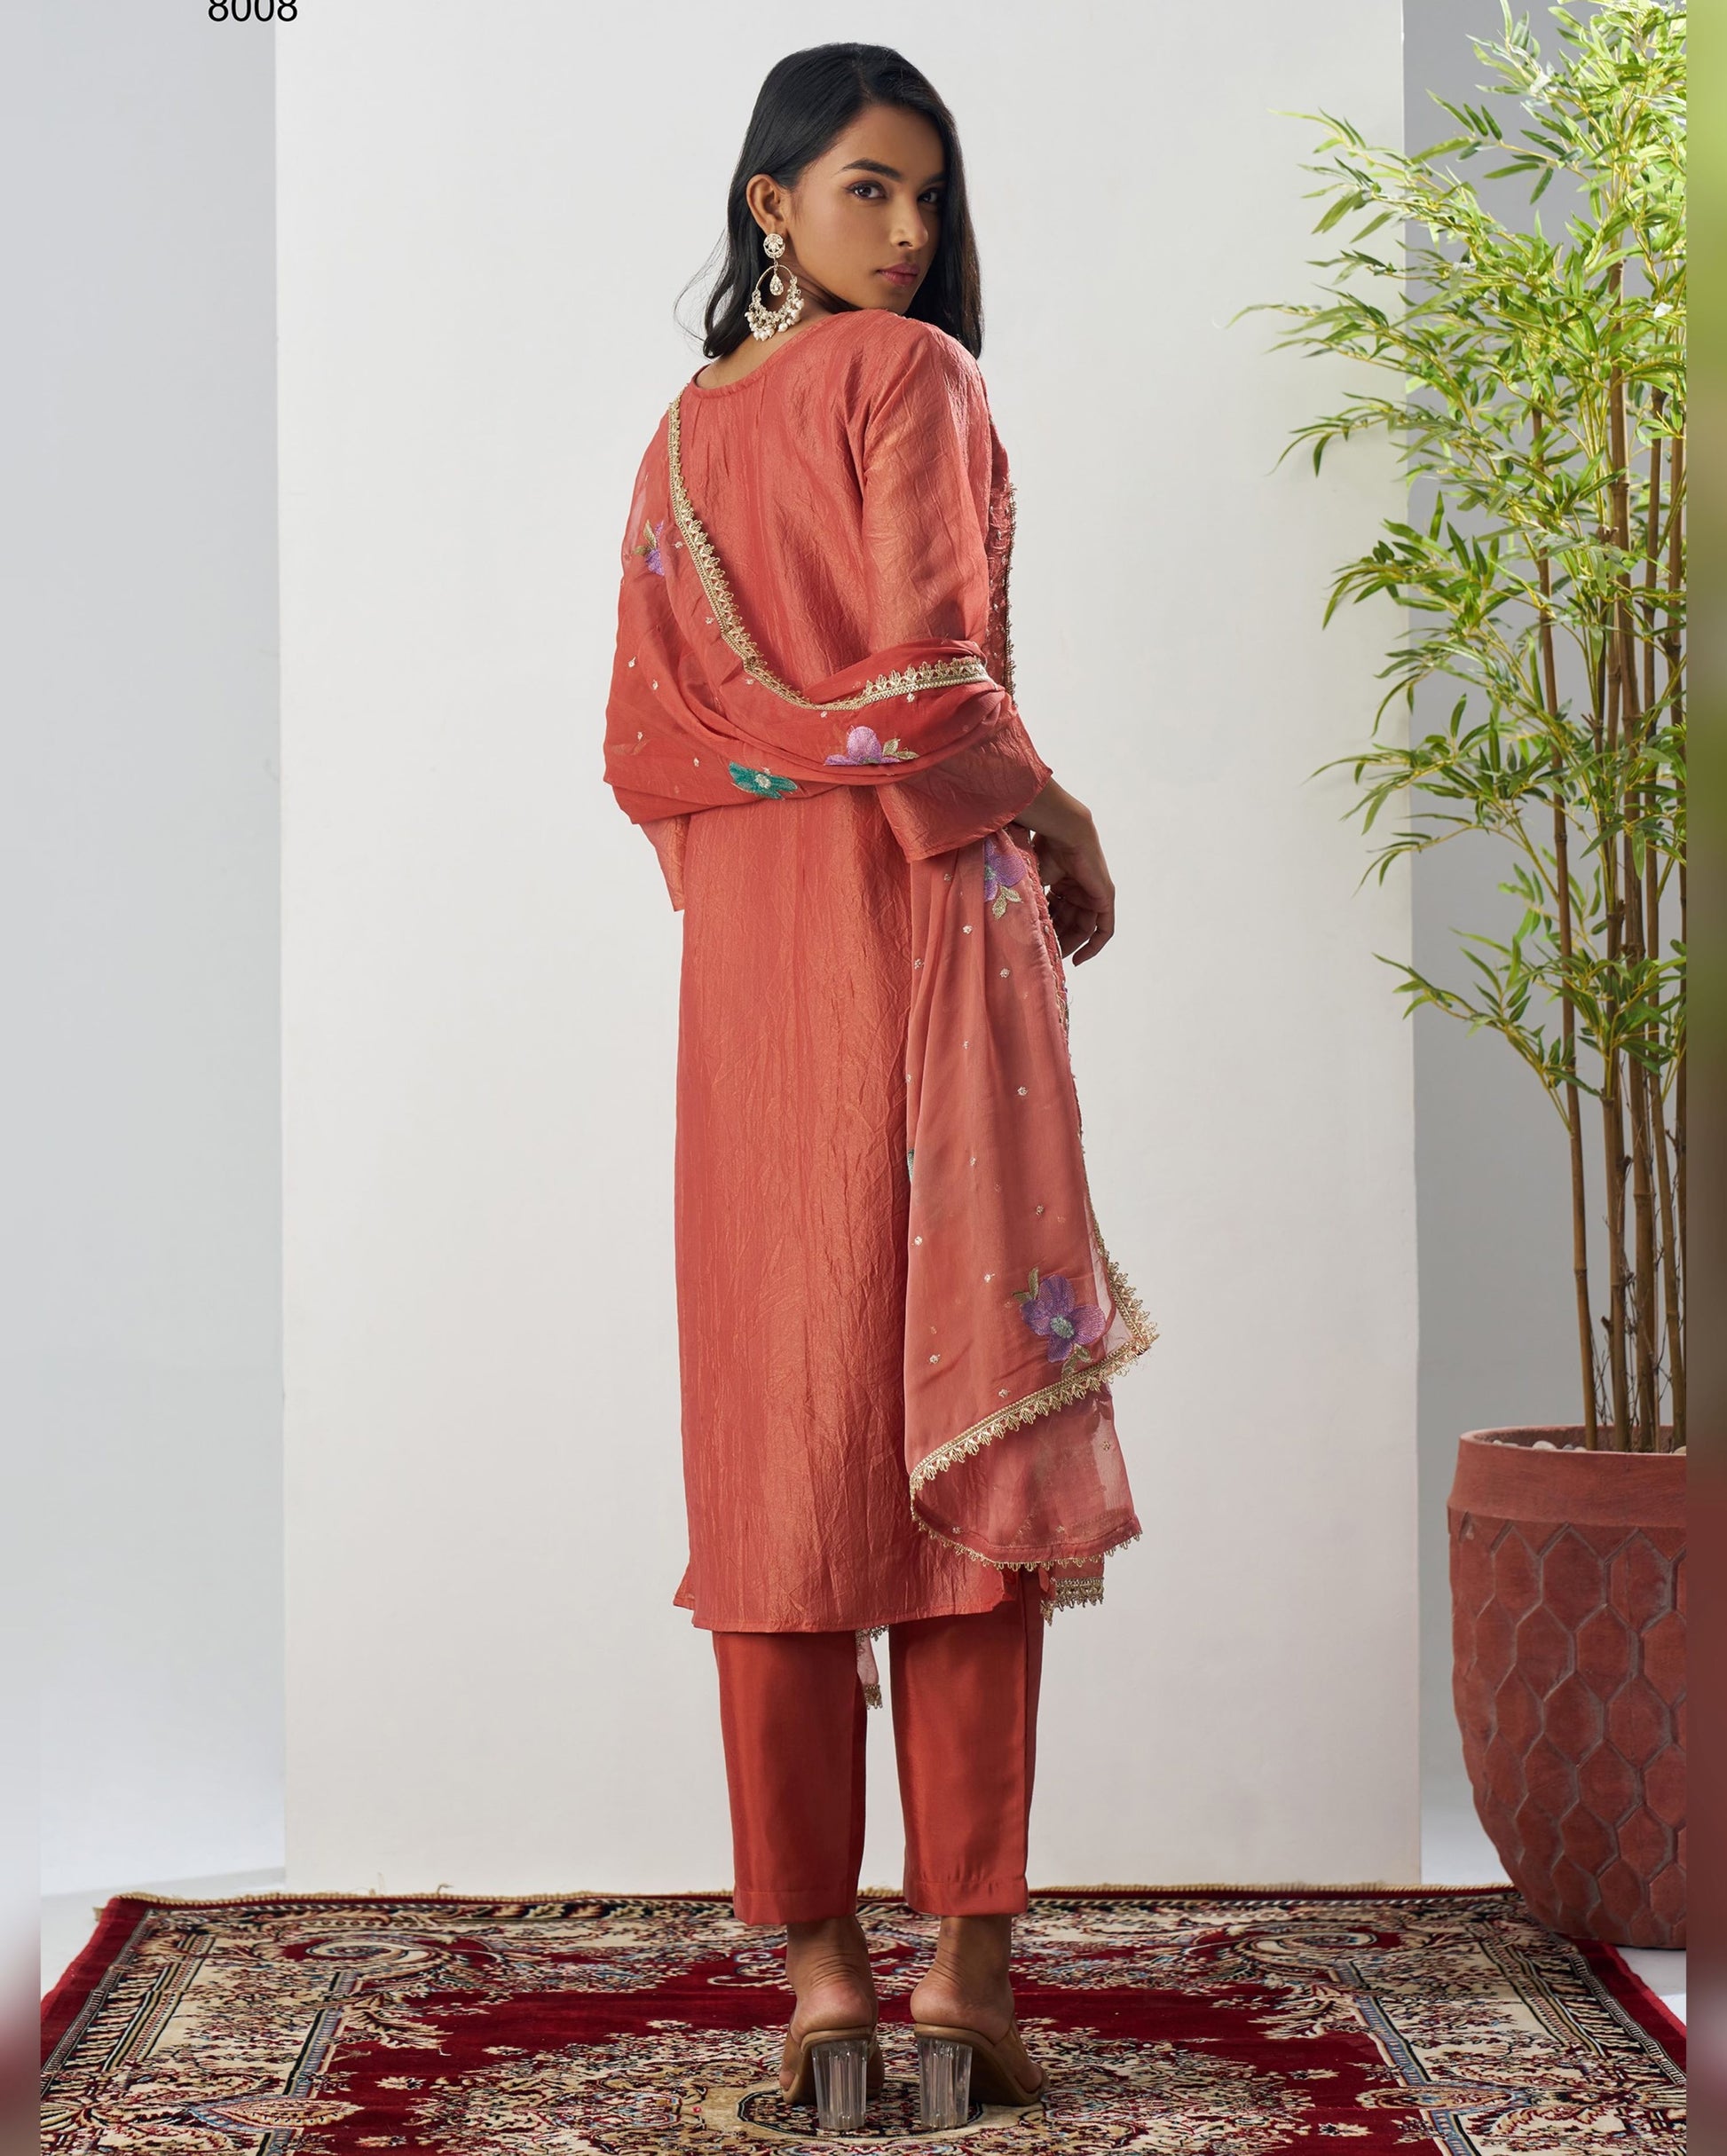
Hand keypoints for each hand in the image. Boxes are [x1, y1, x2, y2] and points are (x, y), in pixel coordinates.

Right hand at [1008, 780, 1114, 964]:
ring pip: (1083, 928)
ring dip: (1069, 944)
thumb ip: (1027, 897)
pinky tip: (1079, 960)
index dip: (1047, 929)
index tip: (1036, 946)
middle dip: (1058, 940)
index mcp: (1064, 882)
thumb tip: (1007, 918)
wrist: (1065, 832)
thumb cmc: (1045, 847)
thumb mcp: (1032, 879)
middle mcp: (1080, 889)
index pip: (1057, 913)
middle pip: (1070, 923)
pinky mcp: (1105, 897)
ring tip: (1054, 957)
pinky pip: (1104, 929)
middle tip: (1044, 956)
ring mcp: (1094, 894)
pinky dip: (1094, 946)